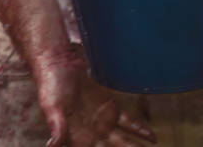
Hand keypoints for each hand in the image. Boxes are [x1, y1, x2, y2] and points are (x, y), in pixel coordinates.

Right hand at [37, 51, 154, 146]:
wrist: (60, 64)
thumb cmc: (51, 86)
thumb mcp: (52, 107)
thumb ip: (56, 126)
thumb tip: (51, 145)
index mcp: (76, 138)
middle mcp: (92, 135)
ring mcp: (104, 123)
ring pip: (125, 142)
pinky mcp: (111, 109)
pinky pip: (129, 124)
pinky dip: (140, 131)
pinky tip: (152, 138)